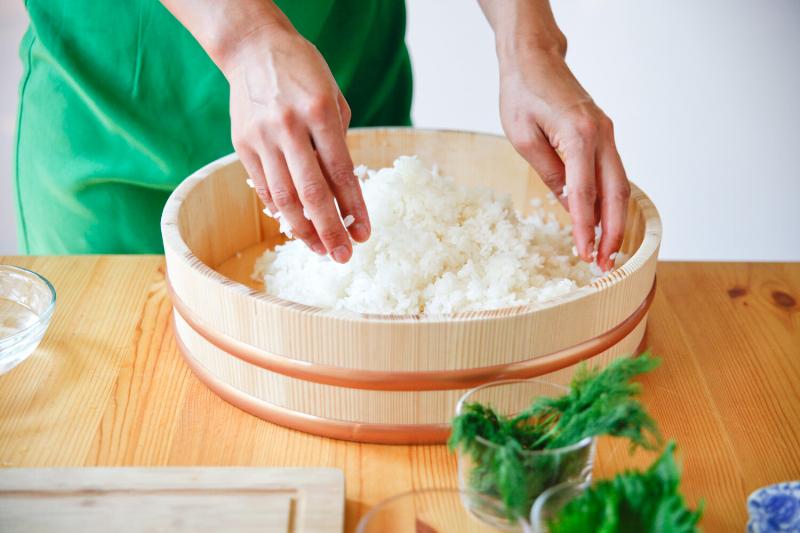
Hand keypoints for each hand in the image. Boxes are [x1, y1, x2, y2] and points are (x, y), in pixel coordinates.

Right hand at [223, 27, 369, 262]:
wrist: (253, 47)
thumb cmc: (303, 71)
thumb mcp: (333, 97)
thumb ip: (338, 142)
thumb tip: (342, 192)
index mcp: (319, 113)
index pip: (341, 173)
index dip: (354, 209)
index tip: (364, 235)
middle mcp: (289, 127)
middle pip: (311, 193)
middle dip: (329, 230)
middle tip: (342, 256)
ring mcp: (262, 137)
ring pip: (283, 197)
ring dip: (303, 229)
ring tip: (319, 248)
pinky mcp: (242, 144)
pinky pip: (263, 187)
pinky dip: (280, 210)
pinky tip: (295, 225)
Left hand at [499, 46, 629, 270]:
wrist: (534, 58)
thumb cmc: (522, 93)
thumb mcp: (523, 139)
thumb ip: (550, 174)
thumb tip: (571, 207)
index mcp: (579, 135)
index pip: (584, 194)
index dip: (585, 228)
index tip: (584, 255)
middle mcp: (601, 134)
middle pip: (616, 193)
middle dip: (613, 232)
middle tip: (605, 264)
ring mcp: (606, 133)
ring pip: (620, 185)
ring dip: (616, 220)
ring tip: (608, 251)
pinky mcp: (602, 135)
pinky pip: (612, 173)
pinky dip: (610, 200)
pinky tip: (604, 222)